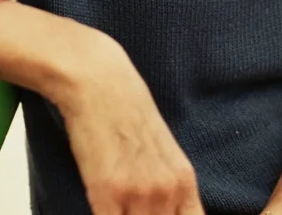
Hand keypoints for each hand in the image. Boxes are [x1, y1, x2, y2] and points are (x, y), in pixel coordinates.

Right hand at [54, 29, 204, 213]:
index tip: (156, 213)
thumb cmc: (126, 107)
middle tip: (129, 206)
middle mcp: (167, 190)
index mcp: (183, 180)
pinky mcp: (108, 193)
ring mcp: (139, 193)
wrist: (99, 79)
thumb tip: (166, 209)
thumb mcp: (161, 149)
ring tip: (115, 203)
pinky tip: (100, 203)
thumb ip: (167, 185)